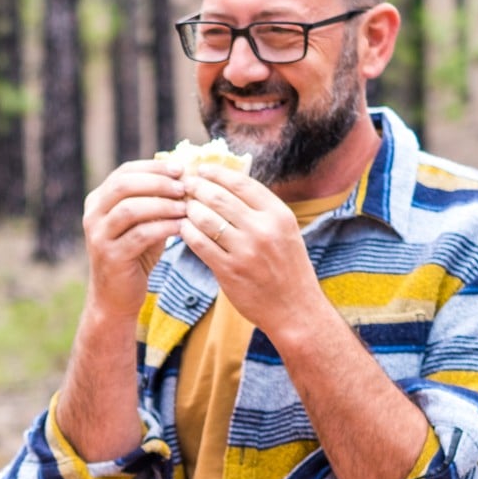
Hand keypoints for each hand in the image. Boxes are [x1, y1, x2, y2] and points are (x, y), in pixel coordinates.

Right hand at [82, 160, 189, 316]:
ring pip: (130, 209)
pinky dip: (163, 228)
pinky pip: (140, 235)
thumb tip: (185, 175)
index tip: (180, 168)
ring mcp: (98, 236)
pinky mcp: (110, 257)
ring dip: (162, 204)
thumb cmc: (135, 256)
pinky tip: (181, 227)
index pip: (125, 172)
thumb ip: (155, 201)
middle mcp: (93, 215)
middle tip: (184, 186)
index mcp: (98, 201)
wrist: (116, 297)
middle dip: (158, 182)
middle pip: (124, 185)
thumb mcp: (143, 223)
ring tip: (185, 206)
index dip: (153, 167)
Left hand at [176, 164, 322, 341]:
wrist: (295, 309)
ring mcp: (246, 250)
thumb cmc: (288, 268)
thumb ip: (260, 210)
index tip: (201, 169)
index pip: (242, 183)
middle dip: (197, 188)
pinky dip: (187, 232)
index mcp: (279, 214)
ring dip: (190, 209)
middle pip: (220, 197)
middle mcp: (264, 229)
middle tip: (183, 185)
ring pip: (206, 219)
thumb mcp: (284, 232)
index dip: (217, 173)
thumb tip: (228, 184)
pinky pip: (200, 244)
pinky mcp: (230, 270)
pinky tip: (182, 228)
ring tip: (182, 207)